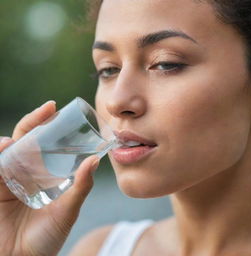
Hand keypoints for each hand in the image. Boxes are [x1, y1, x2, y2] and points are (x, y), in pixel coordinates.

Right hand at [0, 101, 98, 255]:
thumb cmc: (47, 238)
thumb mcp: (68, 210)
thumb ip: (81, 187)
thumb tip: (96, 160)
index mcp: (44, 173)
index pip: (46, 142)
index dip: (50, 125)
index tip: (58, 108)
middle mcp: (26, 171)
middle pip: (28, 139)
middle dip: (35, 122)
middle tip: (48, 109)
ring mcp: (7, 178)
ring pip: (7, 150)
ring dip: (11, 140)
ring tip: (17, 140)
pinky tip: (4, 149)